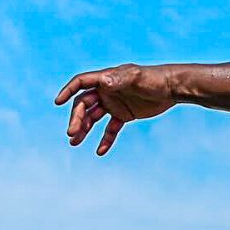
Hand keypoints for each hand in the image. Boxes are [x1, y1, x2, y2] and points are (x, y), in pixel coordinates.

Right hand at [55, 64, 176, 155]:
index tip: (58, 102)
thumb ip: (120, 79)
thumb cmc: (154, 79)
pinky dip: (105, 140)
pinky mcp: (124, 115)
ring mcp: (114, 104)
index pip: (81, 83)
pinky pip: (110, 129)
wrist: (171, 88)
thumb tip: (103, 81)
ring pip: (93, 118)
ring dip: (84, 129)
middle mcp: (106, 91)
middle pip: (84, 104)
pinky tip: (99, 151)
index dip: (68, 91)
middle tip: (72, 133)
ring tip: (74, 143)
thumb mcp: (137, 78)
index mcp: (105, 79)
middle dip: (77, 118)